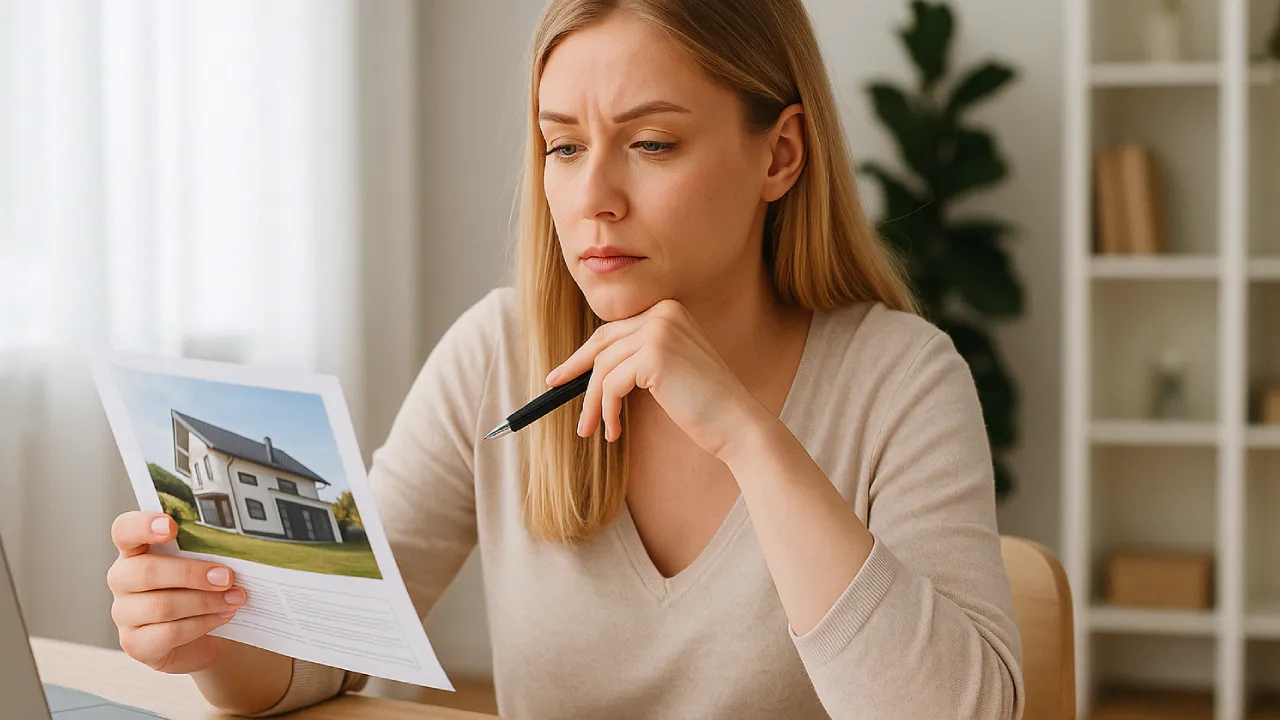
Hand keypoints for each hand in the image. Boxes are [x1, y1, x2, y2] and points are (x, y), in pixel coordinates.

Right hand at [107, 511, 245, 673]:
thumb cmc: (200, 590)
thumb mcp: (201, 564)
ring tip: (235, 598)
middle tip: (227, 576)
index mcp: (135, 551)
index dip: (143, 525)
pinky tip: (223, 616)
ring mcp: (124, 613)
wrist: (202, 638)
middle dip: (192, 573)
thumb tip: (236, 545)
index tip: (172, 526)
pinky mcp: (135, 643)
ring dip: (205, 601)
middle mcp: (123, 579)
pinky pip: (169, 633)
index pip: (124, 530)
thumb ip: (205, 551)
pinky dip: (203, 623)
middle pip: (146, 571)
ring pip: (161, 605)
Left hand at [546, 299, 761, 460]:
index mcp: (669, 310)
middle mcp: (663, 313)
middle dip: (576, 372)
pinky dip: (607, 410)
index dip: (584, 355)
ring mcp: (659, 331)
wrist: (737, 423)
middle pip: (602, 343)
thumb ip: (637, 357)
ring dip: (593, 403)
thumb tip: (589, 365)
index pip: (613, 331)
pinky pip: (611, 384)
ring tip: (594, 430)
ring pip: (603, 367)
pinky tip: (614, 431)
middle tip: (553, 390)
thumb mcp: (668, 370)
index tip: (562, 374)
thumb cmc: (703, 404)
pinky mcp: (654, 354)